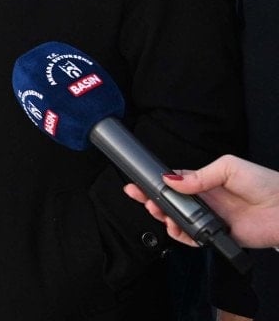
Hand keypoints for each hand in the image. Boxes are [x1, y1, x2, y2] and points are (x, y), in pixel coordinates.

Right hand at [122, 154, 278, 248]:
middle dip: (152, 200)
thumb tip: (172, 180)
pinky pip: (195, 238)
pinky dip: (183, 236)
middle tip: (140, 198)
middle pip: (171, 202)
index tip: (141, 183)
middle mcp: (206, 200)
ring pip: (179, 221)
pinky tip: (178, 229)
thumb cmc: (266, 184)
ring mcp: (211, 218)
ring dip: (165, 218)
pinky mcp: (219, 235)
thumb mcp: (229, 168)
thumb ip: (198, 176)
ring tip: (159, 213)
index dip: (157, 182)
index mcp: (207, 181)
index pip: (175, 181)